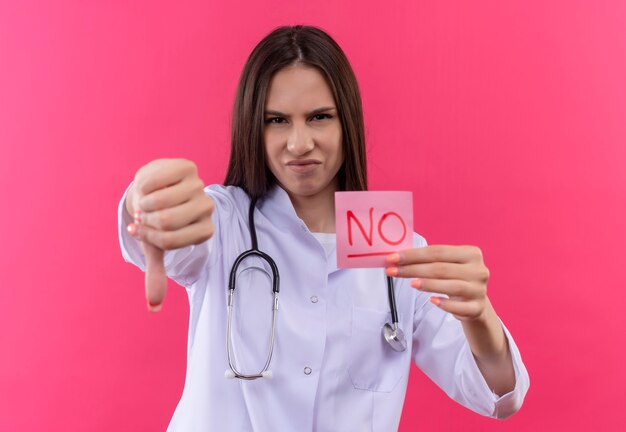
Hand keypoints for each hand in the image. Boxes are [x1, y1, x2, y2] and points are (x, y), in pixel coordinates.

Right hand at [125, 159, 214, 311]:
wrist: (156, 187)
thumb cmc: (157, 219)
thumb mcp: (156, 246)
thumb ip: (157, 274)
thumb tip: (153, 308)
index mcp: (205, 231)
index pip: (171, 240)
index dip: (149, 236)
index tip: (140, 229)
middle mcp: (208, 208)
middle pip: (166, 221)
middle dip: (144, 220)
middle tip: (141, 215)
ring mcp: (199, 186)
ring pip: (159, 201)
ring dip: (143, 203)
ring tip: (145, 202)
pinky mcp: (187, 167)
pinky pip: (155, 180)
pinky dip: (143, 185)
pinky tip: (148, 186)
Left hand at [385, 245, 489, 321]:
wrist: (475, 302)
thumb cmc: (455, 279)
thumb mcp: (448, 265)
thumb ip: (428, 260)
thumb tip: (397, 257)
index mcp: (471, 253)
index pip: (437, 251)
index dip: (413, 255)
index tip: (393, 258)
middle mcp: (478, 270)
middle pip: (441, 268)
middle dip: (413, 269)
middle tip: (393, 271)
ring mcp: (479, 290)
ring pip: (452, 286)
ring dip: (428, 284)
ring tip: (411, 283)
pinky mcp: (477, 308)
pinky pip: (460, 307)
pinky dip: (445, 304)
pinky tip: (432, 300)